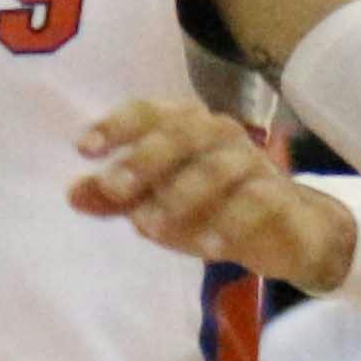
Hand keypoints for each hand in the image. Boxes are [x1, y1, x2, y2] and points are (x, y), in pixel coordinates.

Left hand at [69, 97, 358, 289]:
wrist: (289, 231)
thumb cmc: (213, 206)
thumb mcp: (157, 203)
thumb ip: (116, 198)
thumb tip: (72, 195)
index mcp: (186, 126)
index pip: (149, 112)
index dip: (117, 126)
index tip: (84, 149)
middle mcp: (220, 135)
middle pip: (183, 133)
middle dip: (144, 159)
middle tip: (112, 187)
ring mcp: (252, 163)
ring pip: (217, 168)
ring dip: (180, 195)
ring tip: (147, 227)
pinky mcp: (279, 197)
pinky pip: (255, 203)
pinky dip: (229, 224)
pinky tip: (206, 248)